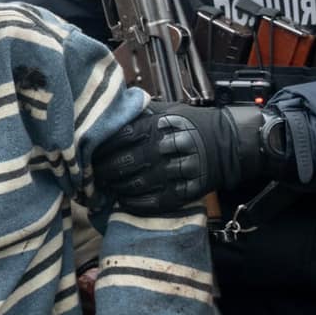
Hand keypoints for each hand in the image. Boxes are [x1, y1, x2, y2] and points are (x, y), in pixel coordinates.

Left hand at [93, 102, 273, 211]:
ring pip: (135, 184)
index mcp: (158, 125)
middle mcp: (165, 148)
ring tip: (106, 187)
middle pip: (124, 163)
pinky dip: (134, 203)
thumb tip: (107, 115)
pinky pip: (153, 202)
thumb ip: (138, 114)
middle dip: (103, 171)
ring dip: (116, 187)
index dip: (100, 148)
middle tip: (91, 175)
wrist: (228, 144)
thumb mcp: (167, 111)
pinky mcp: (184, 192)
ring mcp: (175, 172)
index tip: (87, 153)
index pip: (119, 137)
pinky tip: (124, 199)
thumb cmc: (190, 125)